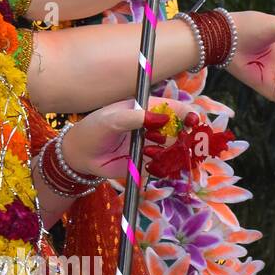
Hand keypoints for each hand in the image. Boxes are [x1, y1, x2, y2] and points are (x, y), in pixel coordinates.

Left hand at [61, 96, 196, 178]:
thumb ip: (133, 117)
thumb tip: (162, 118)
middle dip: (183, 137)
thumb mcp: (110, 120)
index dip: (188, 114)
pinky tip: (147, 162)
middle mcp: (154, 126)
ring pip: (176, 149)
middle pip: (182, 130)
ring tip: (147, 151)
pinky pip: (165, 165)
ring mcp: (153, 144)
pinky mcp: (148, 161)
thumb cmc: (93, 130)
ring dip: (169, 152)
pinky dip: (162, 165)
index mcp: (147, 109)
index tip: (193, 122)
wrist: (81, 155)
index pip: (175, 108)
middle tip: (168, 141)